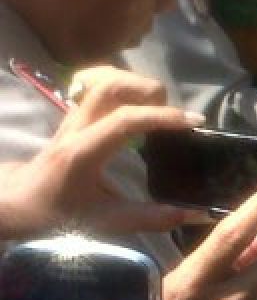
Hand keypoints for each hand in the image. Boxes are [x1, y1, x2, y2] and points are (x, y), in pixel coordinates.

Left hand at [0, 66, 203, 240]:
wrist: (17, 203)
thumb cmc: (57, 213)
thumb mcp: (103, 222)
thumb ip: (148, 217)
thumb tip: (192, 212)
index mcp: (83, 152)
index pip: (125, 119)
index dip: (163, 116)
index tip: (194, 122)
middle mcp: (77, 126)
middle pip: (113, 85)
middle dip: (151, 92)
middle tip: (172, 117)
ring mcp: (74, 115)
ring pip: (106, 78)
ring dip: (138, 84)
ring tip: (158, 108)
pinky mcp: (76, 112)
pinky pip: (99, 83)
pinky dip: (124, 83)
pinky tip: (136, 99)